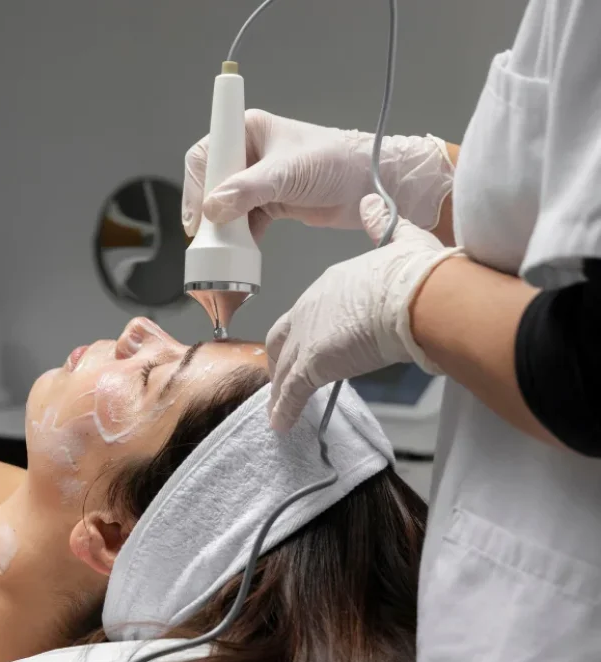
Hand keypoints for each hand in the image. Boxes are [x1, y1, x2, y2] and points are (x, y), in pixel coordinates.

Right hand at [182, 109, 453, 240]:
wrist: (367, 186)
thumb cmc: (335, 161)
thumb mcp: (287, 173)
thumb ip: (247, 190)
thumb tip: (213, 208)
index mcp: (248, 131)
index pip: (206, 155)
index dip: (196, 185)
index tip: (198, 214)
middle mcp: (249, 154)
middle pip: (211, 184)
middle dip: (208, 211)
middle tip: (207, 235)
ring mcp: (258, 182)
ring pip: (226, 208)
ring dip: (224, 229)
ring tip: (224, 248)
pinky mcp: (269, 204)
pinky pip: (244, 224)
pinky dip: (241, 240)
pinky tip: (242, 252)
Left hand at [266, 194, 464, 431]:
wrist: (417, 294)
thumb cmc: (416, 272)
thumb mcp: (401, 240)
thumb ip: (382, 225)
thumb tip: (373, 204)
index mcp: (330, 284)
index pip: (306, 313)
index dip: (305, 331)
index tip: (309, 343)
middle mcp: (310, 308)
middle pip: (283, 338)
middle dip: (280, 359)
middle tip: (282, 376)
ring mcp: (308, 336)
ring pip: (284, 367)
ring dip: (280, 389)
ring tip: (278, 407)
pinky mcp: (314, 363)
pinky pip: (292, 392)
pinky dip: (284, 408)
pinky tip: (280, 423)